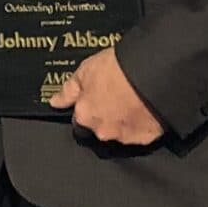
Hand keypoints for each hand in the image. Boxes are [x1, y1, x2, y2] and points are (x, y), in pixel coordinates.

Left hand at [49, 49, 163, 145]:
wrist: (153, 72)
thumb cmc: (118, 68)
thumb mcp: (86, 70)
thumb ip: (68, 90)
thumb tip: (54, 102)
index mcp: (84, 115)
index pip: (78, 118)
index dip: (87, 105)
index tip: (96, 96)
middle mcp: (102, 131)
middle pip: (99, 127)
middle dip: (105, 115)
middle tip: (116, 95)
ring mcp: (124, 136)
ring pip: (119, 132)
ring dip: (122, 120)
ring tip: (132, 100)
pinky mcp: (145, 138)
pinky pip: (140, 134)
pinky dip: (141, 125)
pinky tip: (145, 108)